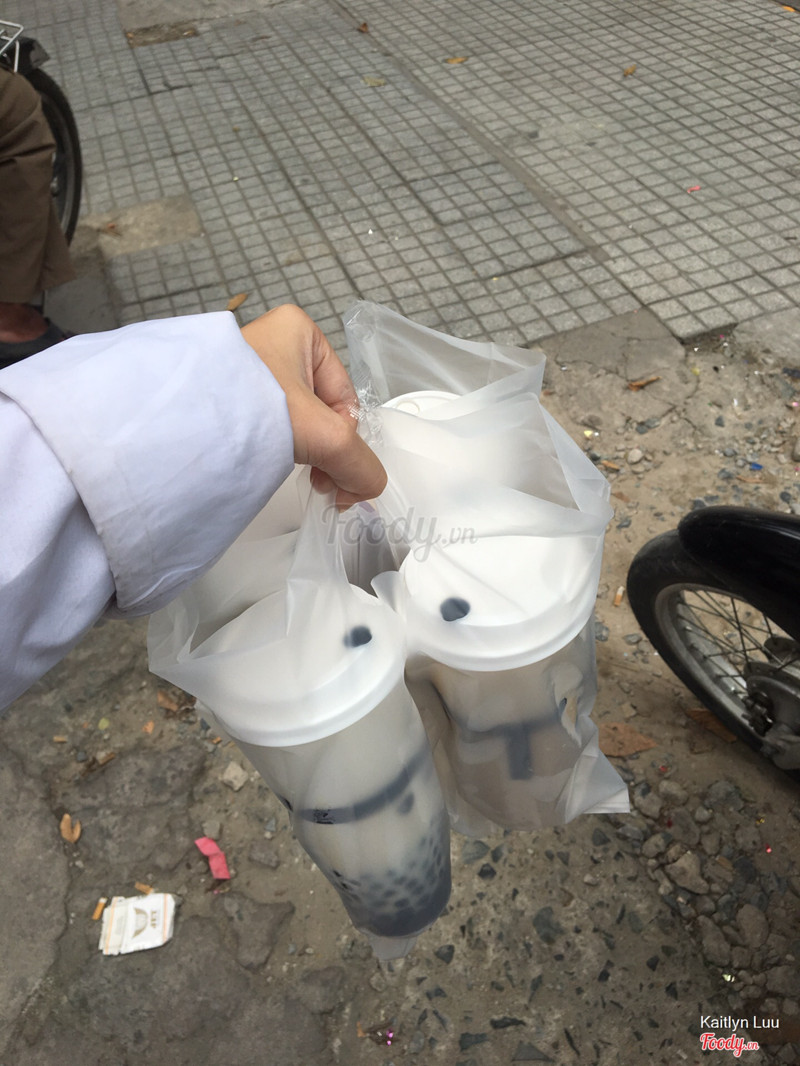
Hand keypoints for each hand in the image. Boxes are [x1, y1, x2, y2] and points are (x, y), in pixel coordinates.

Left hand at [241, 305, 386, 507]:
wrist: (179, 424)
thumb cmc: (245, 407)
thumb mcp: (325, 436)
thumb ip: (360, 464)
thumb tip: (369, 486)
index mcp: (299, 329)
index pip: (344, 397)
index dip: (343, 437)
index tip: (332, 467)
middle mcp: (272, 342)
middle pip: (321, 411)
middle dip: (321, 448)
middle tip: (315, 477)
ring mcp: (246, 369)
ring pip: (295, 420)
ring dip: (298, 449)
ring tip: (283, 465)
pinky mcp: (226, 394)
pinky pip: (265, 424)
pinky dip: (271, 446)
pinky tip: (263, 458)